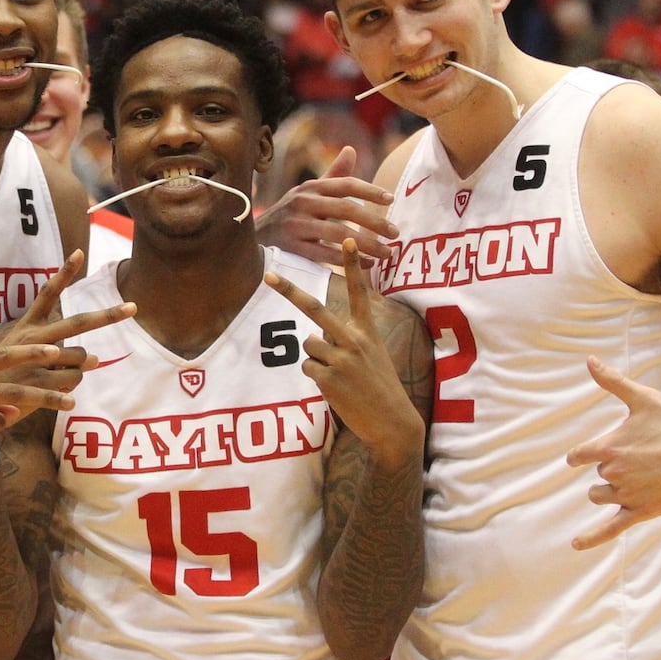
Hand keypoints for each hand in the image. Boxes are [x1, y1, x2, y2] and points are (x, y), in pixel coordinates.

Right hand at [0, 249, 135, 394]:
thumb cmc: (0, 379)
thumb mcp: (17, 354)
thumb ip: (56, 352)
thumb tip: (93, 359)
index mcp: (27, 327)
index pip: (47, 294)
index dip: (63, 274)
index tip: (79, 253)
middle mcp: (34, 338)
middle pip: (77, 323)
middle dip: (107, 315)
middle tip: (132, 307)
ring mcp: (37, 360)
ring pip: (82, 358)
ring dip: (81, 368)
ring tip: (60, 379)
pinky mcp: (40, 383)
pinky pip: (74, 381)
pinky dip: (72, 389)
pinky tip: (62, 399)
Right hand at [254, 146, 397, 268]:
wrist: (251, 238)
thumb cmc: (289, 215)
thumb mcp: (308, 193)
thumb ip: (333, 176)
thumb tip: (351, 150)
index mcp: (310, 187)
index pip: (345, 184)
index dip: (369, 190)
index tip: (390, 198)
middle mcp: (302, 202)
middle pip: (345, 209)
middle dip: (374, 221)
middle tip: (396, 232)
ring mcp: (295, 225)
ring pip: (338, 234)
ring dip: (367, 244)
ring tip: (386, 253)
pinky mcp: (291, 247)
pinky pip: (325, 254)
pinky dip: (348, 260)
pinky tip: (366, 264)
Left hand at [264, 238, 422, 458]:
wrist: (392, 421)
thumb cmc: (380, 387)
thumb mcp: (374, 355)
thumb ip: (349, 340)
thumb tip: (315, 339)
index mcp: (367, 331)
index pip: (360, 291)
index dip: (353, 264)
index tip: (349, 238)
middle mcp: (353, 340)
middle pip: (315, 308)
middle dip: (289, 291)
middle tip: (268, 275)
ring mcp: (340, 358)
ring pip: (308, 344)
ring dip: (316, 357)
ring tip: (338, 373)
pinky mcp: (329, 378)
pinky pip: (308, 367)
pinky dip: (316, 376)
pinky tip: (336, 387)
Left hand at [565, 357, 660, 549]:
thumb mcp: (643, 400)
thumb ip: (612, 382)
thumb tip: (589, 360)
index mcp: (608, 447)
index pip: (578, 455)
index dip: (582, 454)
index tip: (585, 454)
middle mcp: (613, 473)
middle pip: (597, 474)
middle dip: (613, 467)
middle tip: (643, 457)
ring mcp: (627, 495)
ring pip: (601, 496)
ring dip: (611, 490)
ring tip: (641, 477)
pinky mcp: (642, 512)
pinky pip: (611, 528)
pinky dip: (592, 538)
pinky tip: (576, 544)